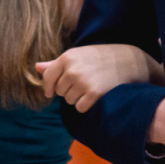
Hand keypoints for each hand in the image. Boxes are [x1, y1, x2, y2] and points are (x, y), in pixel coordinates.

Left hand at [36, 44, 157, 112]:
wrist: (128, 61)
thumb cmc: (100, 57)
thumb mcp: (77, 55)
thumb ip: (56, 63)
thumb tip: (37, 67)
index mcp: (67, 57)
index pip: (47, 78)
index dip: (48, 87)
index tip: (50, 92)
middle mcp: (73, 70)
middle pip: (59, 91)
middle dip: (68, 90)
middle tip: (83, 82)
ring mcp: (83, 82)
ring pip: (69, 101)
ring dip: (78, 98)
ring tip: (90, 87)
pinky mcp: (94, 94)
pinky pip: (79, 108)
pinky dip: (86, 105)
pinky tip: (95, 95)